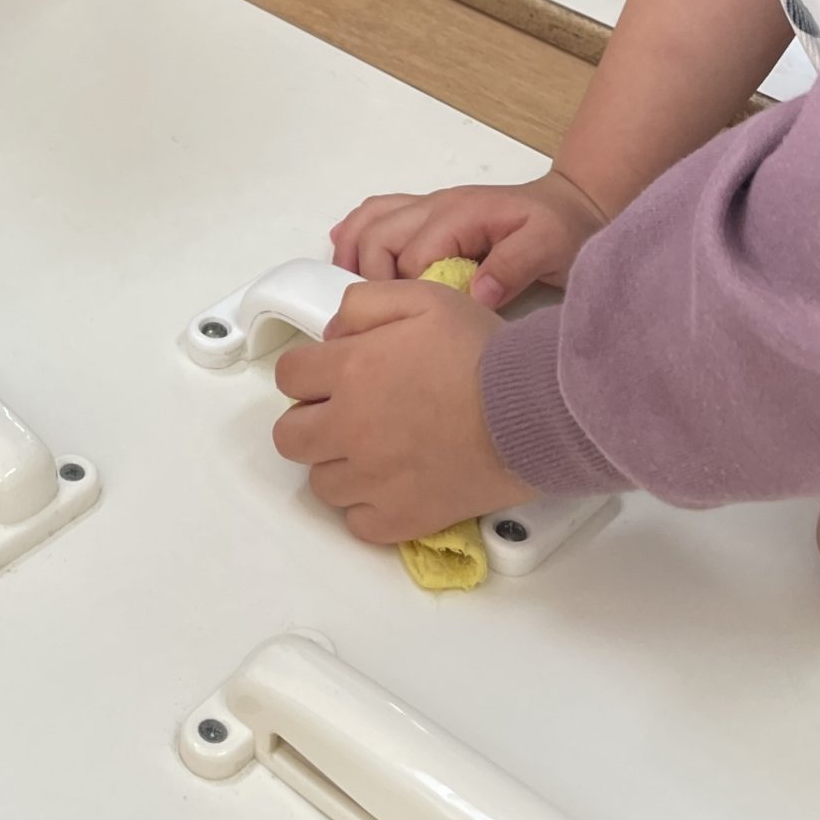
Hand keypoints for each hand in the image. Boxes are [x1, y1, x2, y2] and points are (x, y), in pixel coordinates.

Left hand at [272, 280, 533, 544]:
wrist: (532, 410)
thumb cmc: (480, 351)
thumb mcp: (423, 297)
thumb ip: (364, 304)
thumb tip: (333, 334)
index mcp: (348, 370)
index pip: (288, 376)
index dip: (309, 373)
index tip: (334, 375)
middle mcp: (349, 427)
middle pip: (289, 436)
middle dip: (311, 421)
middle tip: (347, 414)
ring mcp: (372, 479)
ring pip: (320, 482)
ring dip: (339, 465)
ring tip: (376, 451)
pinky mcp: (399, 519)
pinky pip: (357, 522)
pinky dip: (368, 506)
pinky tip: (393, 484)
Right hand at [329, 167, 605, 308]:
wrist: (572, 204)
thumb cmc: (562, 228)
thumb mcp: (549, 247)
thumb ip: (513, 267)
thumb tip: (474, 296)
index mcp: (459, 214)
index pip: (410, 255)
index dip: (404, 292)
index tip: (410, 327)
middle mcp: (436, 205)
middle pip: (377, 235)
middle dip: (369, 276)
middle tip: (379, 318)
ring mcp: (429, 206)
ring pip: (370, 220)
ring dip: (353, 252)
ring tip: (350, 294)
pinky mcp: (427, 213)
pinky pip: (379, 213)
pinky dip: (356, 232)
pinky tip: (344, 254)